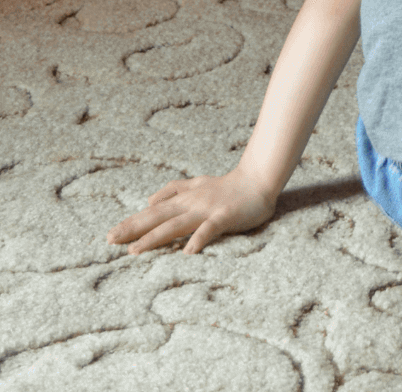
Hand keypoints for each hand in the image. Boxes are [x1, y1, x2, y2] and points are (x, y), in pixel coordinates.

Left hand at [107, 167, 275, 255]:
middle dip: (133, 229)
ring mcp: (207, 209)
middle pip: (157, 217)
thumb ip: (174, 191)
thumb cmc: (229, 186)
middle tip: (110, 240)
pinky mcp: (225, 216)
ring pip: (176, 224)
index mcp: (185, 198)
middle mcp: (191, 203)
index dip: (132, 222)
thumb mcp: (197, 184)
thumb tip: (149, 200)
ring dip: (155, 237)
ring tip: (135, 250)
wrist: (259, 179)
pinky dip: (198, 240)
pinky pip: (209, 229)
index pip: (153, 212)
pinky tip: (186, 253)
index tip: (110, 235)